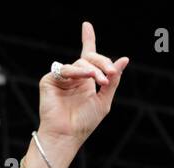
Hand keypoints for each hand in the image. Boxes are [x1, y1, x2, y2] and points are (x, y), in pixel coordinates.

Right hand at [37, 21, 127, 150]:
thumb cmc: (85, 122)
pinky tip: (89, 77)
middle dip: (102, 62)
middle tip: (111, 72)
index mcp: (86, 81)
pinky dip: (79, 72)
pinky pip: (67, 69)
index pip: (88, 57)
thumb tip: (124, 60)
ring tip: (102, 80)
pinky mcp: (50, 80)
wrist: (68, 135)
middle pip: (88, 58)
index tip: (87, 26)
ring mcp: (61, 78)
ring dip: (94, 70)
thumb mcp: (104, 100)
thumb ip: (113, 80)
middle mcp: (74, 77)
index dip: (88, 40)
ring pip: (80, 63)